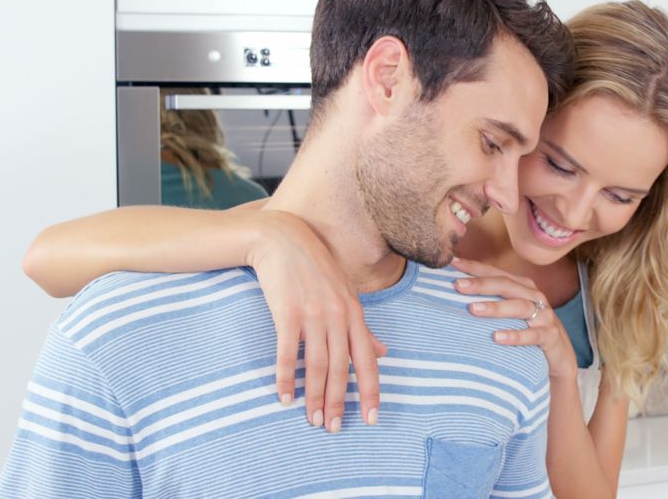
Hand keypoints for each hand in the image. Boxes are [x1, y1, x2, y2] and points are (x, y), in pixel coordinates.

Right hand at [247, 210, 386, 431]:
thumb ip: (362, 326)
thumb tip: (384, 351)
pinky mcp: (287, 312)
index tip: (371, 418)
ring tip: (312, 420)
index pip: (367, 359)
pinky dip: (287, 377)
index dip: (370, 390)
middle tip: (334, 428)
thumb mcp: (345, 294)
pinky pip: (288, 352)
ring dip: (314, 395)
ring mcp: (313, 314)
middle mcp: (338, 316)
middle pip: (341, 367)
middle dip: (338, 401)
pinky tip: (284, 397)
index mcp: (354, 313)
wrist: (283, 239)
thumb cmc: (315, 268)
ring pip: (317, 364)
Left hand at [450, 257, 577, 380]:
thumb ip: (491, 300)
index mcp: (522, 286)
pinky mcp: (550, 336)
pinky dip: (516, 335)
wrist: (559, 354)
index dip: (474, 267)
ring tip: (473, 309)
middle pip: (507, 285)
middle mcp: (534, 296)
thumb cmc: (527, 328)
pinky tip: (498, 338)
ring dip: (496, 308)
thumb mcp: (511, 311)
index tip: (452, 264)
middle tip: (458, 286)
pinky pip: (533, 335)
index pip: (495, 273)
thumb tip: (454, 290)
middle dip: (482, 284)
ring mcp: (544, 315)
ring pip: (520, 307)